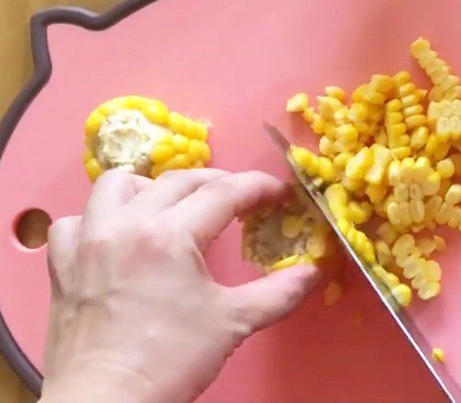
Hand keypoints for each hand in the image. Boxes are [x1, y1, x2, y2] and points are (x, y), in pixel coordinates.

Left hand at [39, 169, 320, 402]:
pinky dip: (95, 220)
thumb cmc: (170, 363)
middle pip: (179, 180)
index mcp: (171, 236)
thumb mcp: (232, 323)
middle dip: (217, 183)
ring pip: (117, 184)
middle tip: (239, 200)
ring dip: (148, 187)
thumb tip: (314, 272)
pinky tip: (114, 236)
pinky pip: (74, 222)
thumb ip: (278, 293)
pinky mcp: (62, 265)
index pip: (225, 192)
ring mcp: (90, 242)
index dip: (258, 187)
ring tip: (168, 206)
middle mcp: (128, 225)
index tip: (278, 192)